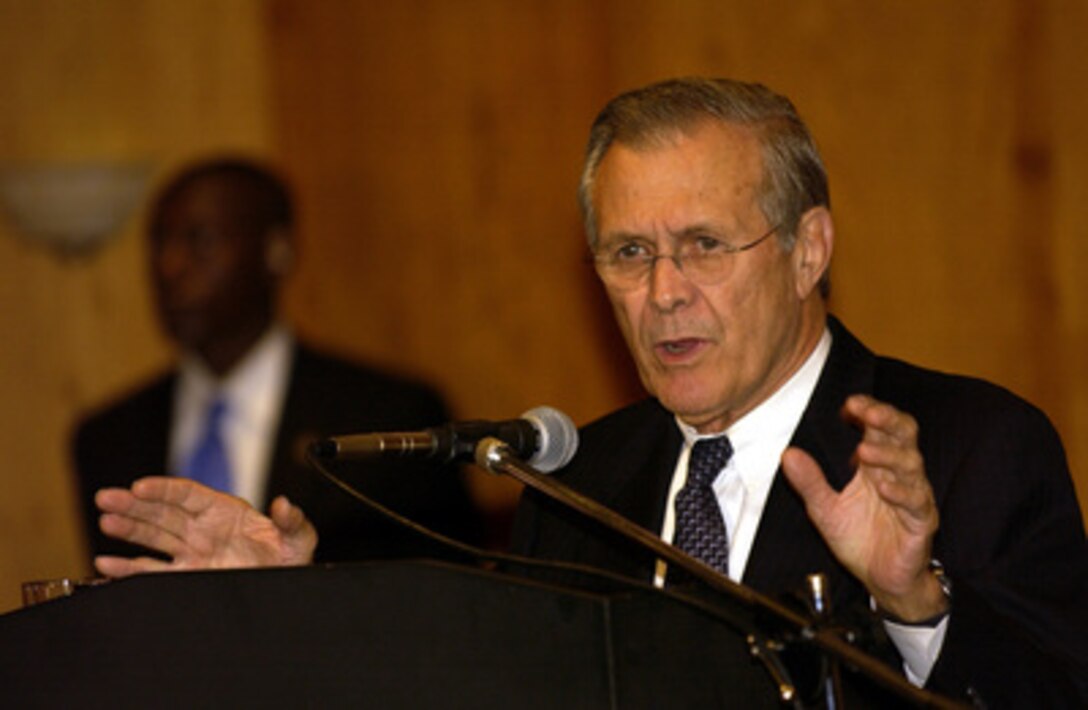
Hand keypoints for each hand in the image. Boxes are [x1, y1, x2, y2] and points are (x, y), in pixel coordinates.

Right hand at [93, 476, 316, 577]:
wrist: (284, 586)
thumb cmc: (289, 557)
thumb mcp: (298, 538)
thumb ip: (292, 521)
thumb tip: (283, 503)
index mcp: (225, 511)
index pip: (188, 494)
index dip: (164, 489)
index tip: (140, 486)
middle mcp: (203, 529)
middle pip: (162, 512)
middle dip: (134, 505)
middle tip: (106, 497)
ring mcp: (191, 552)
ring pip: (152, 537)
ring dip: (128, 529)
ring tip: (105, 520)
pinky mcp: (185, 576)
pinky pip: (152, 570)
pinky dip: (128, 568)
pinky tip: (107, 563)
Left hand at [781, 394, 946, 621]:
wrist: (881, 579)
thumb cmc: (859, 538)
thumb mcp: (824, 509)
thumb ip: (809, 482)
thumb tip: (788, 454)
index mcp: (876, 465)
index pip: (879, 427)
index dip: (868, 411)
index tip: (849, 405)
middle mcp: (898, 474)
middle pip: (903, 435)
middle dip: (887, 420)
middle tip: (867, 413)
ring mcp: (913, 496)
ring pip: (911, 466)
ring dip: (889, 456)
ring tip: (865, 451)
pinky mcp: (922, 522)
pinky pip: (917, 503)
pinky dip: (902, 493)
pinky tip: (885, 487)